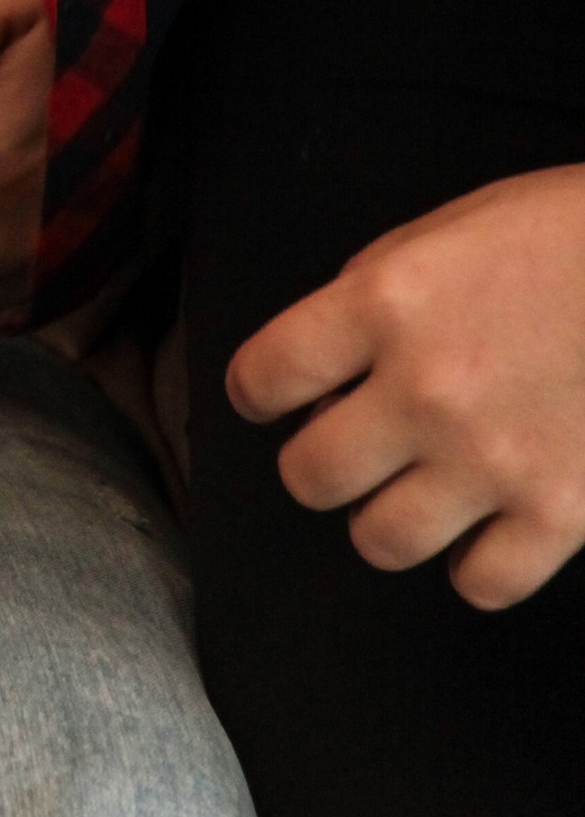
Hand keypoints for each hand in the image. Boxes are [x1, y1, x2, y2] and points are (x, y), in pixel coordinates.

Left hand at [227, 167, 584, 608]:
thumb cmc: (567, 238)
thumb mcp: (450, 233)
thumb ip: (375, 296)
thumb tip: (325, 362)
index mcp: (387, 302)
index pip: (265, 376)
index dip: (262, 393)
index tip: (275, 399)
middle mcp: (427, 388)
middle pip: (310, 475)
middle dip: (319, 464)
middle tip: (347, 449)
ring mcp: (493, 459)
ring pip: (380, 541)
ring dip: (387, 518)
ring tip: (417, 489)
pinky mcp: (561, 513)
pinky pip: (480, 582)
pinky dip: (476, 564)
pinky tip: (489, 524)